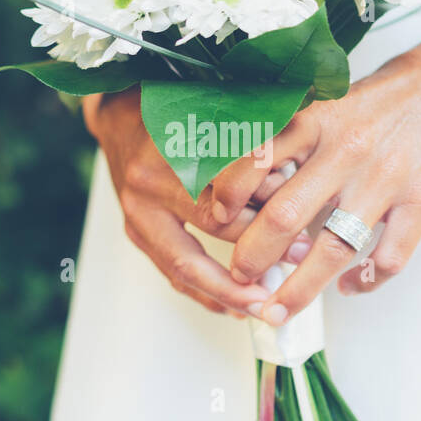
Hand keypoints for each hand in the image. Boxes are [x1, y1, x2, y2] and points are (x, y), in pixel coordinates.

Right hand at [86, 87, 284, 316]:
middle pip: (210, 230)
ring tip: (259, 306)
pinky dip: (202, 293)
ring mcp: (136, 211)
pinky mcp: (133, 231)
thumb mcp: (214, 116)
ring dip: (226, 292)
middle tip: (288, 278)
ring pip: (184, 266)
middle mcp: (149, 183)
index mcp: (173, 147)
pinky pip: (169, 272)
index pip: (228, 189)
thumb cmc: (174, 113)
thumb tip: (293, 190)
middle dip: (254, 259)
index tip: (301, 241)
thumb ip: (250, 152)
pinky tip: (230, 308)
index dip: (267, 219)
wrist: (119, 116)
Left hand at [210, 23, 420, 324]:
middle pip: (284, 217)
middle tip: (239, 279)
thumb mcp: (335, 100)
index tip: (213, 223)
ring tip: (279, 311)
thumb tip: (254, 181)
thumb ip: (297, 137)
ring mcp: (386, 178)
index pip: (256, 164)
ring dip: (299, 289)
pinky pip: (388, 257)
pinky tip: (350, 286)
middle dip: (252, 258)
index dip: (227, 199)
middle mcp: (346, 150)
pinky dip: (365, 281)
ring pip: (331, 248)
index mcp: (318, 120)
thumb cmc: (394, 91)